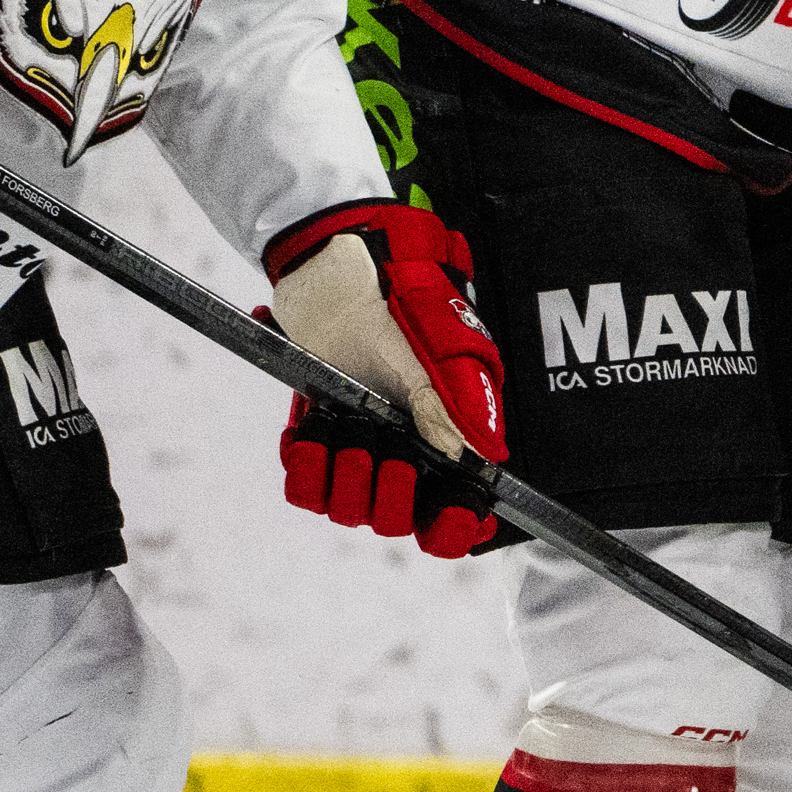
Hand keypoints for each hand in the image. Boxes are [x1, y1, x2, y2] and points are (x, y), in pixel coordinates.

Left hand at [267, 200, 507, 556]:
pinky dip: (305, 468)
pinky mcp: (316, 431)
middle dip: (392, 497)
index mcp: (449, 433)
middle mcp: (406, 447)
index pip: (459, 509)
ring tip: (343, 431)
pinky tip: (310, 434)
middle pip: (400, 521)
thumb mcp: (439, 345)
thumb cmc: (399, 295)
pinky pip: (304, 486)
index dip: (458, 526)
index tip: (453, 519)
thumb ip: (460, 402)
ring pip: (349, 510)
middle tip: (386, 455)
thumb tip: (487, 457)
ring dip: (344, 479)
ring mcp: (360, 442)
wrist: (334, 264)